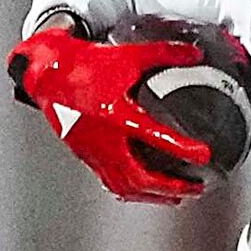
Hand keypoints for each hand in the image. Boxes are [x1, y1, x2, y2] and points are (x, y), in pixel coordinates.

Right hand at [7, 25, 212, 204]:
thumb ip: (164, 53)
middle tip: (196, 188)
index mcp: (116, 115)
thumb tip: (192, 53)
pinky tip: (141, 192)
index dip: (184, 149)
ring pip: (126, 186)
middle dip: (173, 187)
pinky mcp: (86, 155)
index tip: (204, 156)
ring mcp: (94, 151)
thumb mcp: (128, 56)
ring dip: (154, 195)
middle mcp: (105, 139)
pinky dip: (131, 192)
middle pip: (143, 177)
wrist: (47, 73)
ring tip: (175, 198)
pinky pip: (111, 182)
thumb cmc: (81, 66)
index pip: (157, 138)